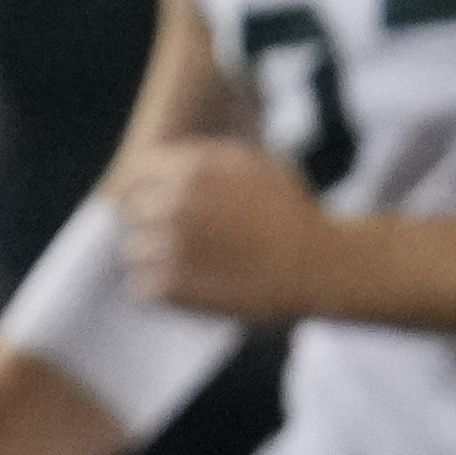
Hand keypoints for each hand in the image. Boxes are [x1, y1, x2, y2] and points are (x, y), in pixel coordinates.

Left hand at [111, 137, 338, 320]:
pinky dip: (162, 293)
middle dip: (153, 226)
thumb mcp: (257, 165)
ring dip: (156, 261)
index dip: (148, 193)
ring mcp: (171, 245)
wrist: (322, 265)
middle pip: (132, 214)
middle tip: (185, 243)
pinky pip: (143, 289)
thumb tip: (173, 162)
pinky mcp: (174, 286)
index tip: (163, 209)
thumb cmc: (296, 215)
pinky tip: (192, 291)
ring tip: (193, 269)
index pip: (136, 175)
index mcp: (191, 168)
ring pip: (134, 253)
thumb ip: (209, 160)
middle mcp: (175, 202)